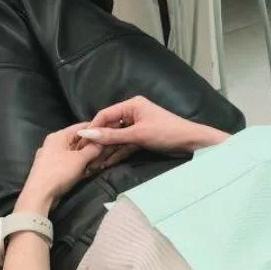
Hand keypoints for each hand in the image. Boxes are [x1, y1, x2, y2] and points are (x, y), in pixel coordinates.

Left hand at [20, 124, 105, 209]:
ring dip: (87, 157)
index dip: (97, 130)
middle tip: (107, 151)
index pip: (81, 127)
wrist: (39, 195)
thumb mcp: (80, 159)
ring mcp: (51, 156)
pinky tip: (88, 170)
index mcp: (58, 136)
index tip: (109, 134)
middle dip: (92, 146)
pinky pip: (69, 161)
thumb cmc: (59, 172)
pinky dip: (79, 164)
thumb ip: (93, 148)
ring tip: (99, 162)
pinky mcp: (51, 168)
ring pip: (74, 152)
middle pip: (78, 140)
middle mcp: (53, 143)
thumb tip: (102, 142)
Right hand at [77, 96, 227, 153]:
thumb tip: (86, 134)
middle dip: (98, 142)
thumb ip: (111, 136)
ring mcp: (137, 126)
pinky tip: (105, 163)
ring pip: (116, 138)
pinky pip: (125, 145)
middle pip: (109, 127)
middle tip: (84, 156)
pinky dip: (117, 153)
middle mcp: (133, 113)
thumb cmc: (166, 132)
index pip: (105, 114)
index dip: (92, 128)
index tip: (79, 142)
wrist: (191, 142)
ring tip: (92, 164)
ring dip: (106, 151)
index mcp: (132, 105)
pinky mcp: (142, 138)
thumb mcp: (137, 135)